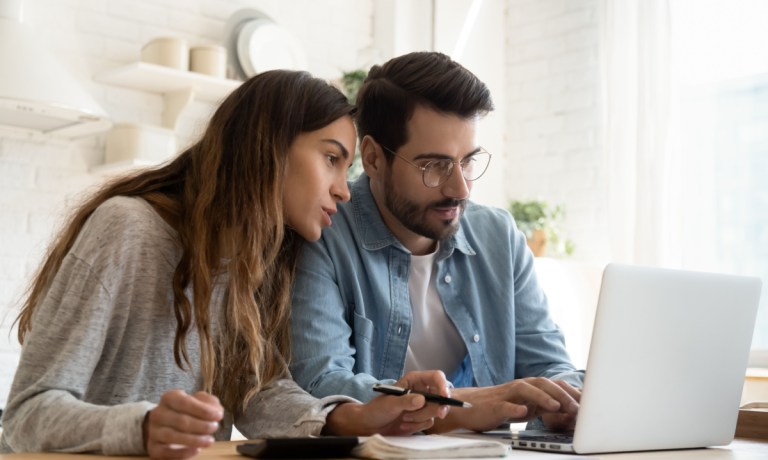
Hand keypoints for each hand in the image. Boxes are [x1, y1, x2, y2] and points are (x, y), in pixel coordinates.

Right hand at [143, 390, 223, 458]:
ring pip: (172, 436)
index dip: (202, 410)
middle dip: (201, 425)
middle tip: (215, 427)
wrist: (165, 425)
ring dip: (194, 440)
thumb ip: (210, 403)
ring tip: (209, 440)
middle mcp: (158, 414)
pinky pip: (166, 452)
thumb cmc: (187, 411)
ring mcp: (154, 431)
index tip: (218, 416)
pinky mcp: (154, 448)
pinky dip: (183, 453)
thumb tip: (216, 411)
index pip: (184, 402)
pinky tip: (197, 450)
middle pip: (180, 421)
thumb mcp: (199, 402)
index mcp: (169, 398)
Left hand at [323, 370, 450, 435]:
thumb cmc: (377, 409)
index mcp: (414, 380)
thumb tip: (422, 400)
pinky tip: (405, 425)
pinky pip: (429, 422)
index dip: (443, 385)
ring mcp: (422, 405)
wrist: (371, 425)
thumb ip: (406, 401)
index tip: (444, 396)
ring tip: (404, 419)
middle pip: (440, 396)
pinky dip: (417, 426)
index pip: (436, 377)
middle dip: (436, 407)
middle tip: (439, 414)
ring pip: (435, 411)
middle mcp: (421, 391)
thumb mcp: (390, 403)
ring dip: (420, 418)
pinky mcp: (422, 418)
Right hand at [429, 378, 579, 432]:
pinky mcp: (494, 406)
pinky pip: (505, 405)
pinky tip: (523, 413)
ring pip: (526, 390)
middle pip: (543, 384)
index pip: (554, 385)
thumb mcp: (526, 407)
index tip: (588, 404)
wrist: (468, 407)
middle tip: (577, 407)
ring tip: (556, 407)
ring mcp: (506, 395)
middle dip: (562, 394)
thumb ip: (543, 407)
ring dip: (543, 397)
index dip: (571, 392)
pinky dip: (515, 408)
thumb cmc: (499, 407)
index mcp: (529, 387)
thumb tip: (568, 412)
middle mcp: (519, 387)